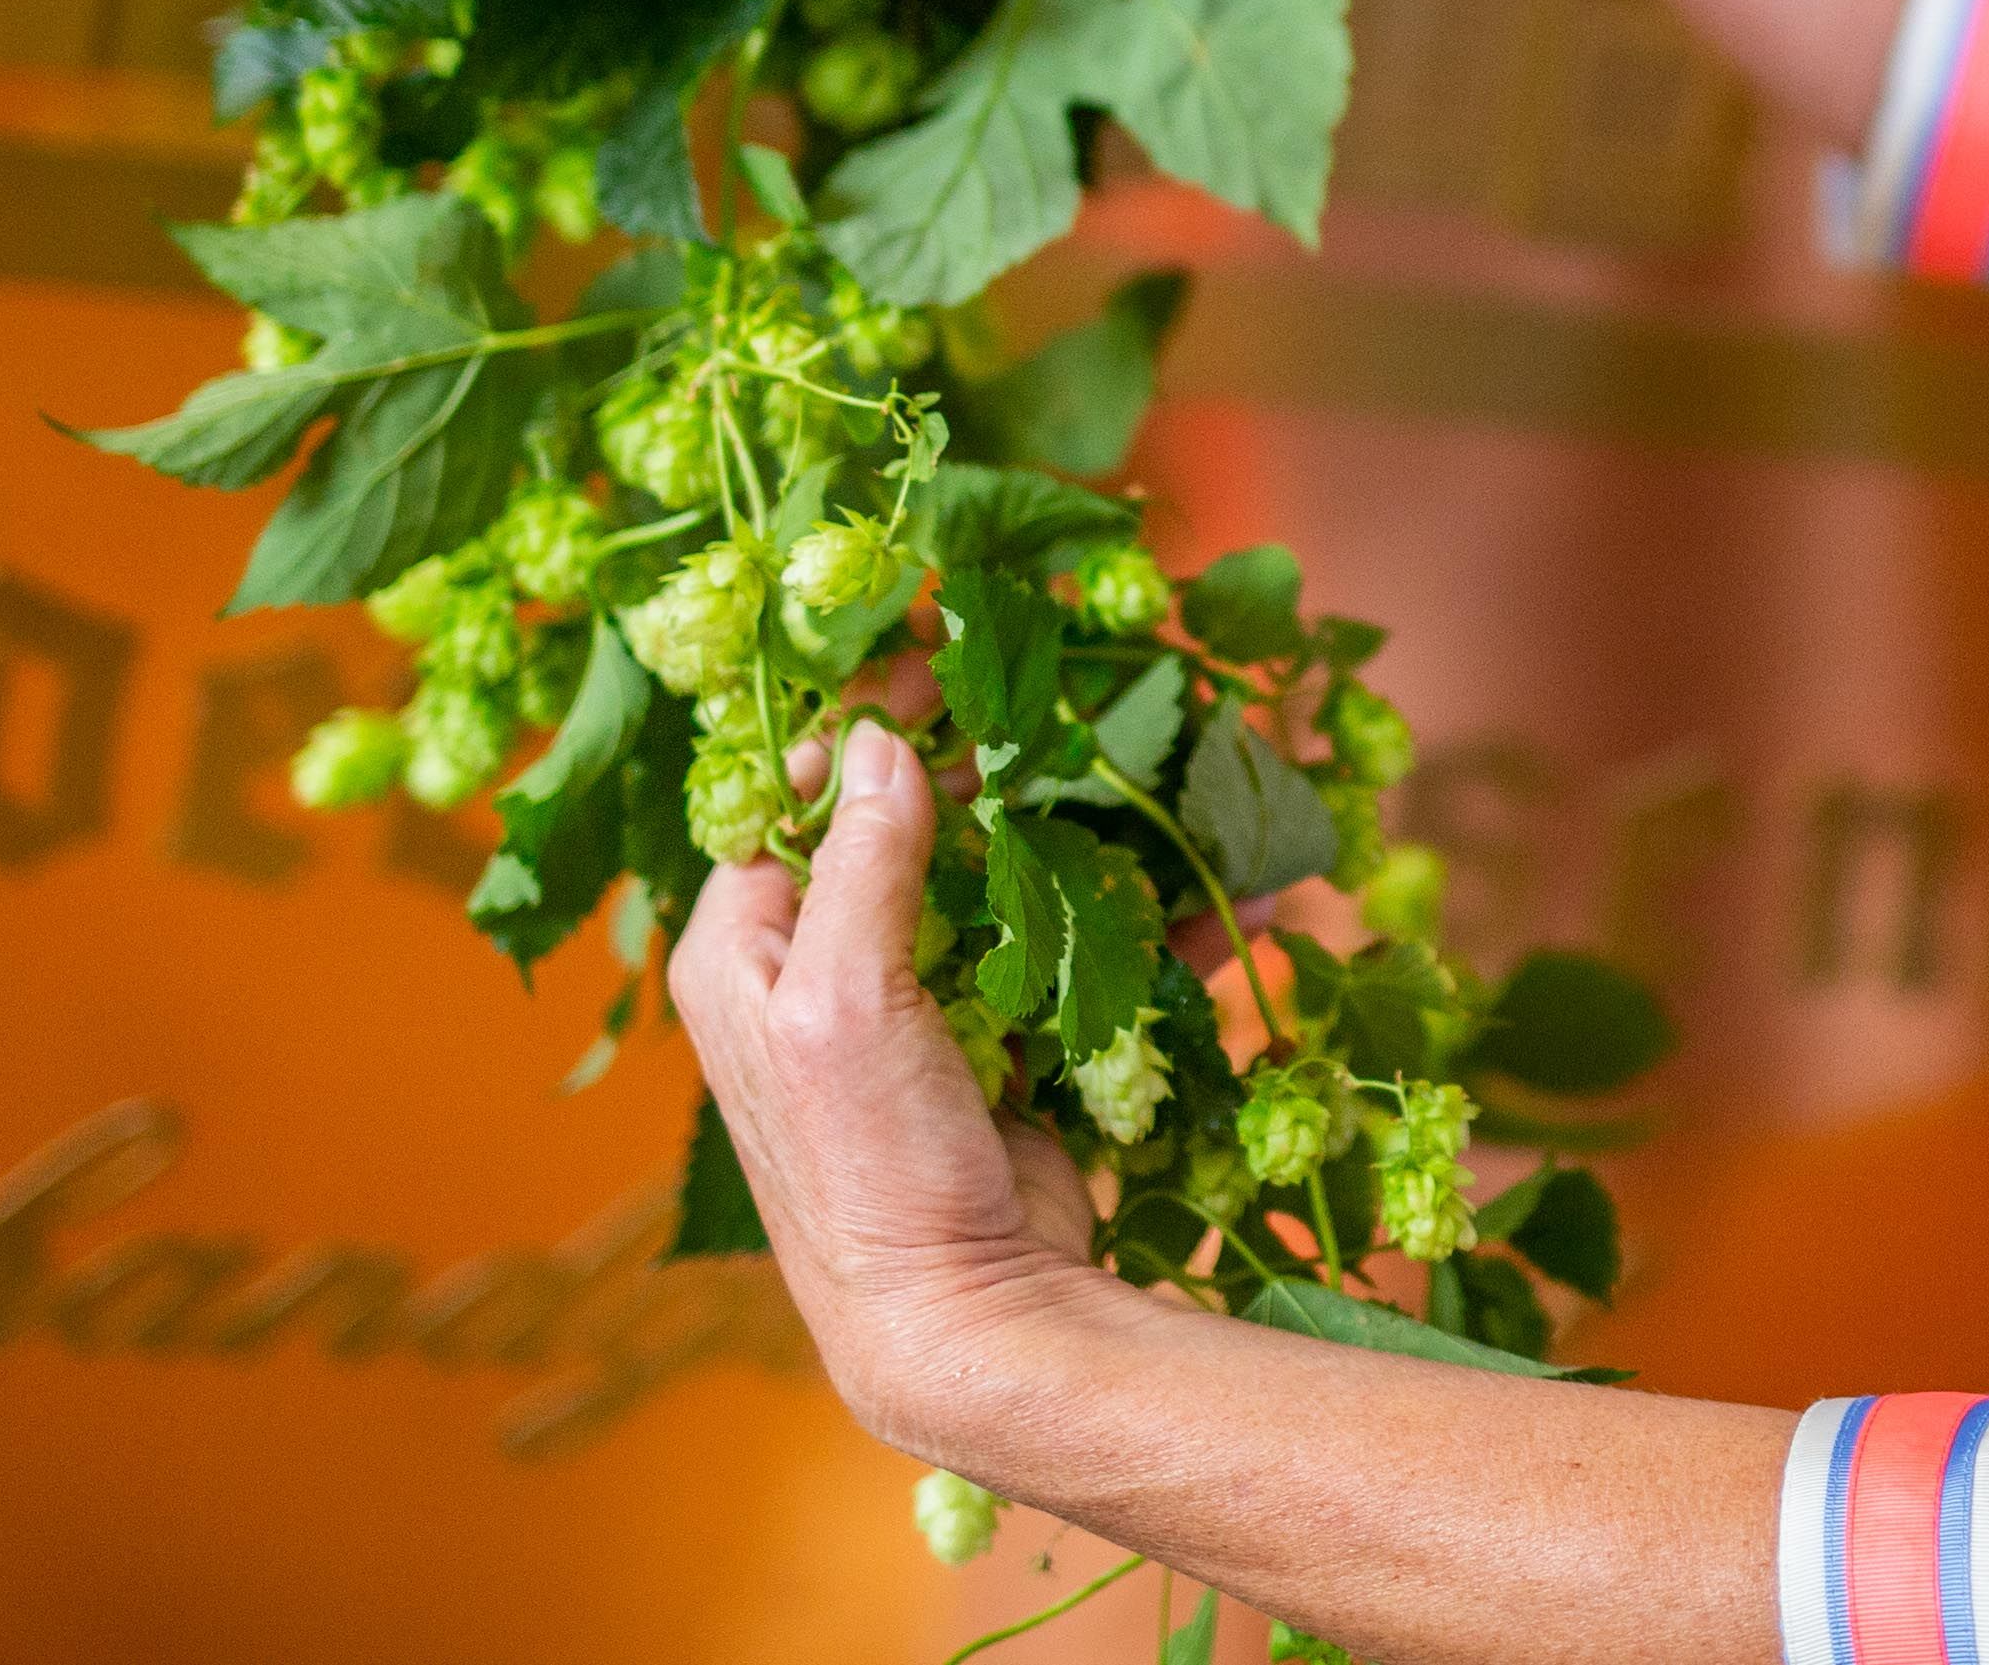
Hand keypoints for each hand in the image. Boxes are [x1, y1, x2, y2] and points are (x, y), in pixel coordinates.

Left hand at [670, 708, 1127, 1468]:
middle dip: (990, 772)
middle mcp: (818, 979)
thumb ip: (862, 866)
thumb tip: (881, 742)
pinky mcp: (1001, 1059)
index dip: (861, 724)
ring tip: (1166, 783)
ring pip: (999, 891)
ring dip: (1087, 844)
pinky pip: (1073, 969)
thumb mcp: (845, 1002)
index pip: (790, 801)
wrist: (968, 1328)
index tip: (938, 661)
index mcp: (745, 955)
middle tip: (1062, 706)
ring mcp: (918, 1018)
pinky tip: (1244, 910)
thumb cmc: (875, 1167)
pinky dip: (1149, 938)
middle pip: (903, 835)